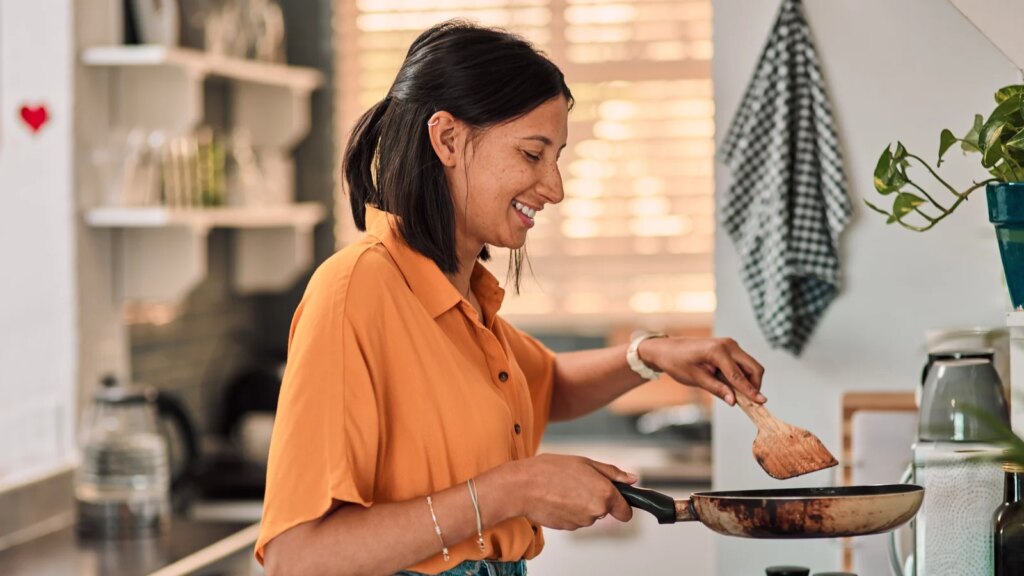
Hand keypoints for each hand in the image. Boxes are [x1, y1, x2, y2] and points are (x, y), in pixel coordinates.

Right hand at [507, 454, 635, 529]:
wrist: (522, 487)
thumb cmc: (550, 470)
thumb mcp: (585, 462)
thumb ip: (612, 473)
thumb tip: (631, 479)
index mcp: (604, 493)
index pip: (626, 513)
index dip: (622, 505)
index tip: (615, 499)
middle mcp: (596, 511)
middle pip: (604, 510)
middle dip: (595, 499)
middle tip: (578, 482)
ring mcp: (581, 522)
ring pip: (588, 515)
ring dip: (580, 504)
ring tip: (564, 488)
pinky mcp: (567, 528)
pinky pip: (574, 519)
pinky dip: (568, 510)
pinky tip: (557, 498)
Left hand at [639, 336, 765, 405]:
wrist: (667, 349)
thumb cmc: (677, 362)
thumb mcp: (695, 379)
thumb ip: (717, 389)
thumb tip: (734, 401)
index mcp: (718, 351)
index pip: (739, 376)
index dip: (751, 391)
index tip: (761, 403)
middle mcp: (728, 345)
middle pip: (753, 368)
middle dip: (755, 385)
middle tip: (750, 402)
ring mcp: (730, 345)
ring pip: (750, 366)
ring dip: (748, 381)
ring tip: (735, 393)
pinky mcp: (729, 348)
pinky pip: (743, 363)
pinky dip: (742, 375)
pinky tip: (731, 385)